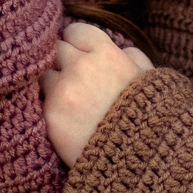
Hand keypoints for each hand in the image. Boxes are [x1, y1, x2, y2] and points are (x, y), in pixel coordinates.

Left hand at [42, 22, 152, 167]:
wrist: (141, 160)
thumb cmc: (152, 119)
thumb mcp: (152, 80)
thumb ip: (134, 58)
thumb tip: (122, 50)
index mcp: (106, 54)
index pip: (76, 32)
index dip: (78, 43)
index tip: (80, 54)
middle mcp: (80, 68)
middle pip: (56, 50)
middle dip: (63, 61)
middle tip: (72, 78)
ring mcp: (62, 92)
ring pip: (43, 75)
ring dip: (52, 84)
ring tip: (67, 100)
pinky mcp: (50, 117)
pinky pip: (41, 102)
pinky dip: (49, 107)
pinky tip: (63, 118)